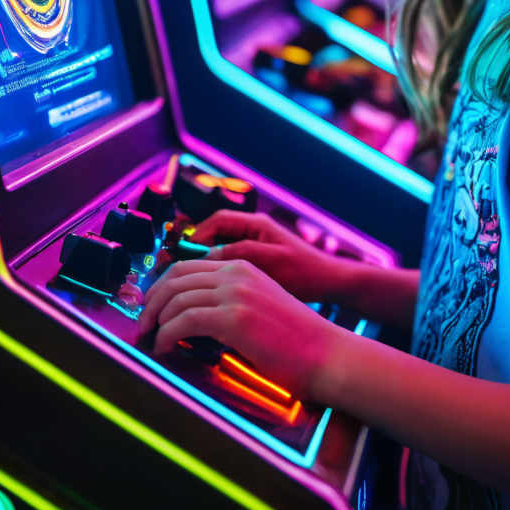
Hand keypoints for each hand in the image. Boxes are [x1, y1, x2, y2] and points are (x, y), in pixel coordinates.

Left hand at [136, 253, 338, 403]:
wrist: (327, 354)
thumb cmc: (298, 340)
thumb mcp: (261, 306)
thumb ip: (231, 302)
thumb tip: (196, 319)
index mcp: (243, 265)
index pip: (188, 267)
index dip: (162, 286)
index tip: (152, 307)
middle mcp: (236, 272)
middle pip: (175, 277)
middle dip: (151, 301)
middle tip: (143, 324)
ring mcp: (235, 293)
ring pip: (175, 298)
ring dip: (156, 321)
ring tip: (151, 340)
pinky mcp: (233, 318)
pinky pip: (183, 322)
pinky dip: (167, 336)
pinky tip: (165, 348)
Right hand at [186, 208, 351, 306]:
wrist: (329, 283)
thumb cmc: (307, 272)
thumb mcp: (271, 262)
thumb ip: (240, 254)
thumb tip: (207, 255)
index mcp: (257, 225)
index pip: (217, 222)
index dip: (197, 236)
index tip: (183, 254)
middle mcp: (253, 231)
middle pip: (213, 234)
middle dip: (195, 250)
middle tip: (180, 268)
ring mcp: (255, 246)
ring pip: (219, 250)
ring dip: (205, 262)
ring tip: (192, 280)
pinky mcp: (257, 262)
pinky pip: (229, 262)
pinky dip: (217, 272)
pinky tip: (212, 288)